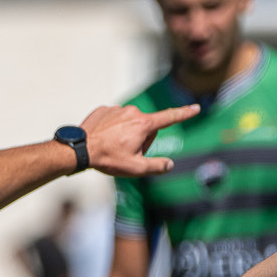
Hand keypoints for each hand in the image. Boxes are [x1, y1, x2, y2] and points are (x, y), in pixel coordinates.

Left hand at [75, 104, 199, 176]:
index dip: (184, 114)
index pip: (169, 118)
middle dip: (141, 139)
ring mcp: (117, 109)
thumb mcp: (135, 168)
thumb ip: (157, 167)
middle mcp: (132, 112)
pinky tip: (103, 140)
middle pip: (146, 127)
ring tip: (112, 147)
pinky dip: (112, 130)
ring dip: (126, 134)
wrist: (80, 149)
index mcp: (144, 124)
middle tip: (127, 153)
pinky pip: (114, 120)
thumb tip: (170, 164)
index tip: (196, 107)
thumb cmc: (108, 159)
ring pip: (129, 123)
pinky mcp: (103, 110)